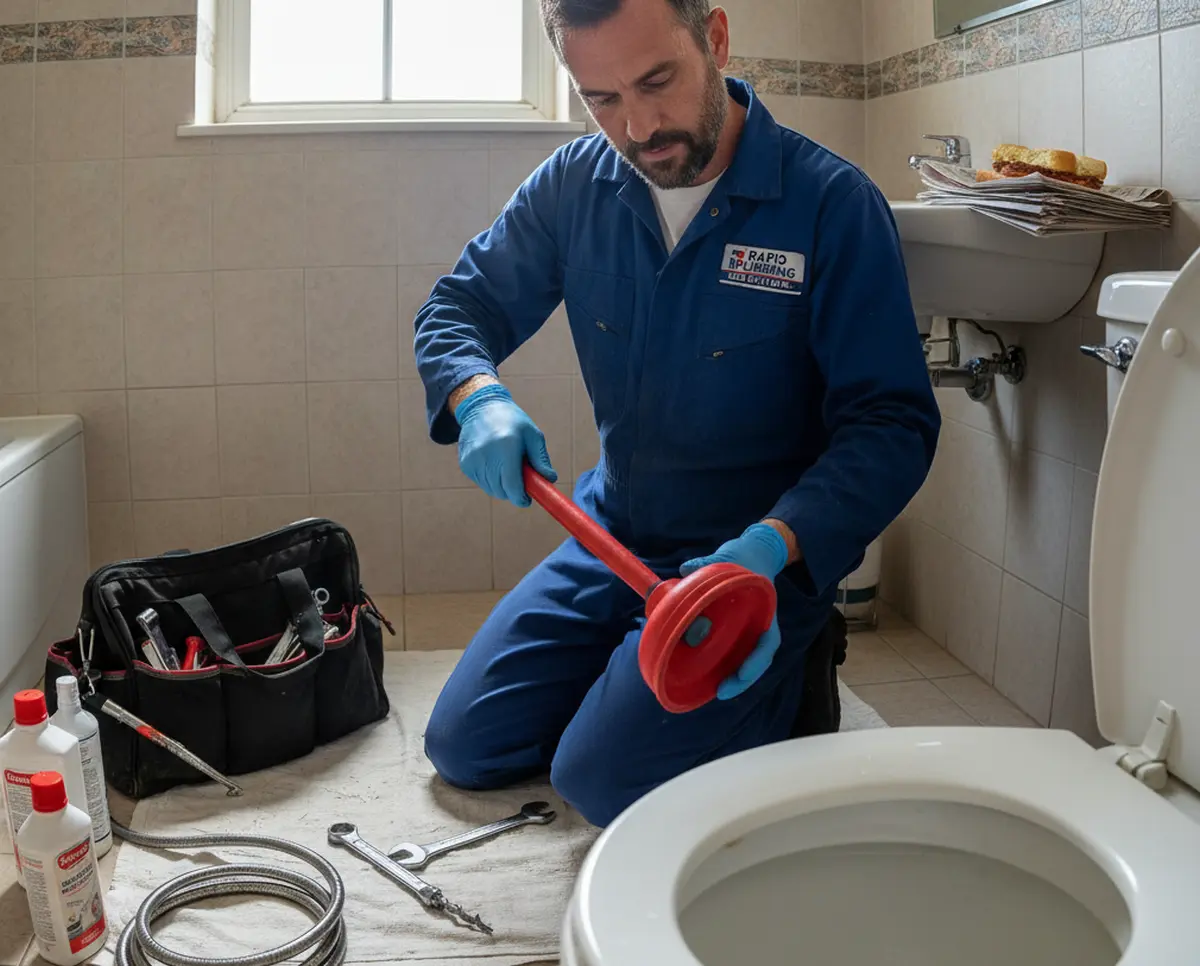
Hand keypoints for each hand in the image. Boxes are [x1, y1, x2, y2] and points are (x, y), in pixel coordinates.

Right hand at [454, 383, 556, 506]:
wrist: (482, 407)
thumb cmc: (513, 422)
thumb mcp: (533, 436)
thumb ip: (541, 459)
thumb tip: (550, 480)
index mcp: (506, 446)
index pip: (512, 485)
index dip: (521, 498)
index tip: (527, 500)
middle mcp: (486, 454)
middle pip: (501, 491)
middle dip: (513, 492)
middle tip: (521, 481)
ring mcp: (473, 460)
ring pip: (491, 489)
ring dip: (502, 486)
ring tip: (507, 467)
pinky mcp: (465, 464)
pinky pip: (481, 482)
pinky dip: (491, 479)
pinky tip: (494, 463)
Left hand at [680, 523, 789, 700]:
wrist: (755, 552)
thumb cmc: (744, 557)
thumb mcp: (729, 556)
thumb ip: (709, 563)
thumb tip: (685, 570)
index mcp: (765, 608)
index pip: (768, 641)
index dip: (756, 660)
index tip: (742, 672)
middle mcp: (761, 623)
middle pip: (757, 658)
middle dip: (742, 679)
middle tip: (722, 691)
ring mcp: (751, 628)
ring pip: (747, 659)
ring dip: (734, 677)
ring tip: (716, 691)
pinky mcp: (738, 630)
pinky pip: (734, 652)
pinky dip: (724, 666)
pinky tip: (709, 676)